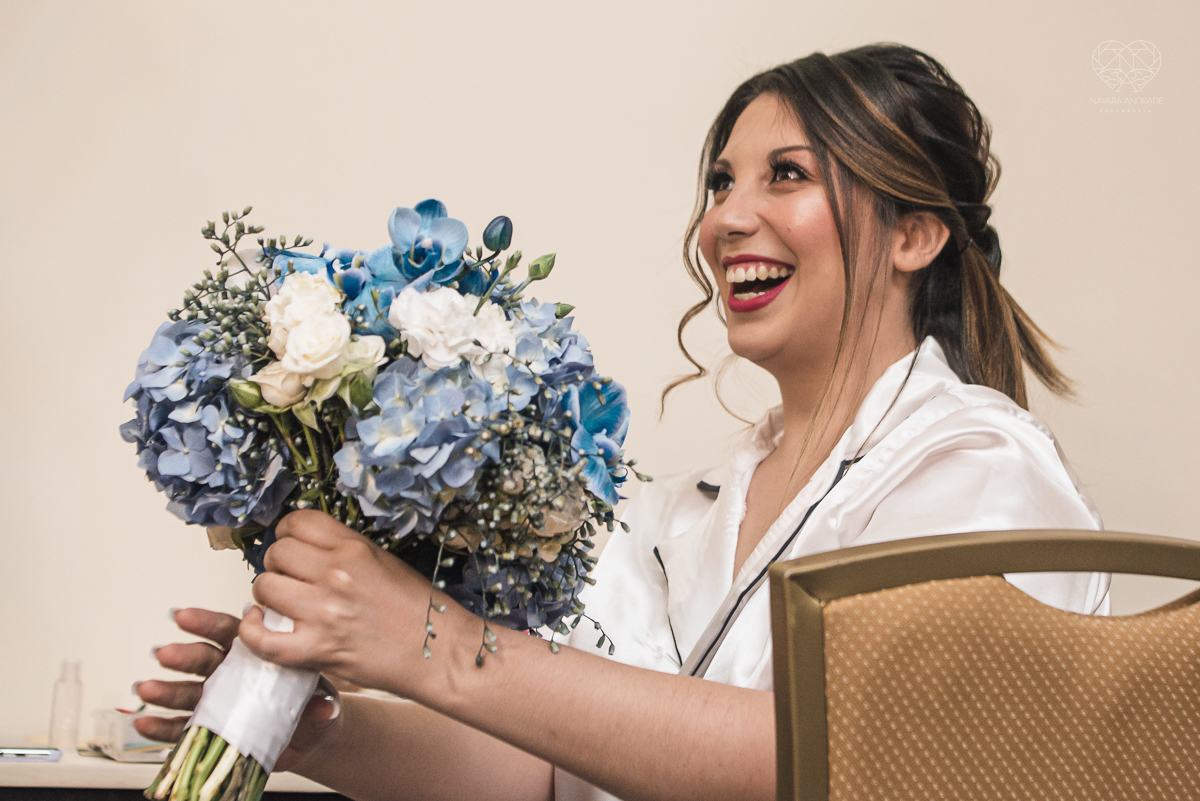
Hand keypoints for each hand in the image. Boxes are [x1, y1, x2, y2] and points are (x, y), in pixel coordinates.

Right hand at [133, 607, 341, 771]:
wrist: (309, 736)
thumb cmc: (311, 705)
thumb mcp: (319, 704)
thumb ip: (319, 707)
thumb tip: (325, 707)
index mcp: (254, 654)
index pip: (228, 632)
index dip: (205, 623)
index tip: (184, 616)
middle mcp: (231, 673)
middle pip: (202, 660)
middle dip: (182, 656)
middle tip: (164, 653)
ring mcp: (217, 701)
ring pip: (186, 691)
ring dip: (164, 689)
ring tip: (147, 688)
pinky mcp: (209, 729)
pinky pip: (181, 727)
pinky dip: (161, 725)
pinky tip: (144, 721)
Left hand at [239, 510, 471, 700]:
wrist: (439, 652)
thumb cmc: (419, 609)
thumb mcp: (384, 562)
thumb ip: (344, 553)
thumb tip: (306, 550)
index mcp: (354, 548)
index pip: (297, 522)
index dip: (287, 533)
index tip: (292, 545)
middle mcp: (335, 574)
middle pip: (276, 553)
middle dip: (278, 565)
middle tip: (291, 580)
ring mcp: (324, 612)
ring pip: (264, 589)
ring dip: (268, 597)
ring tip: (284, 605)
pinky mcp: (317, 650)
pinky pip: (262, 639)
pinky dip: (253, 633)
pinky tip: (262, 625)